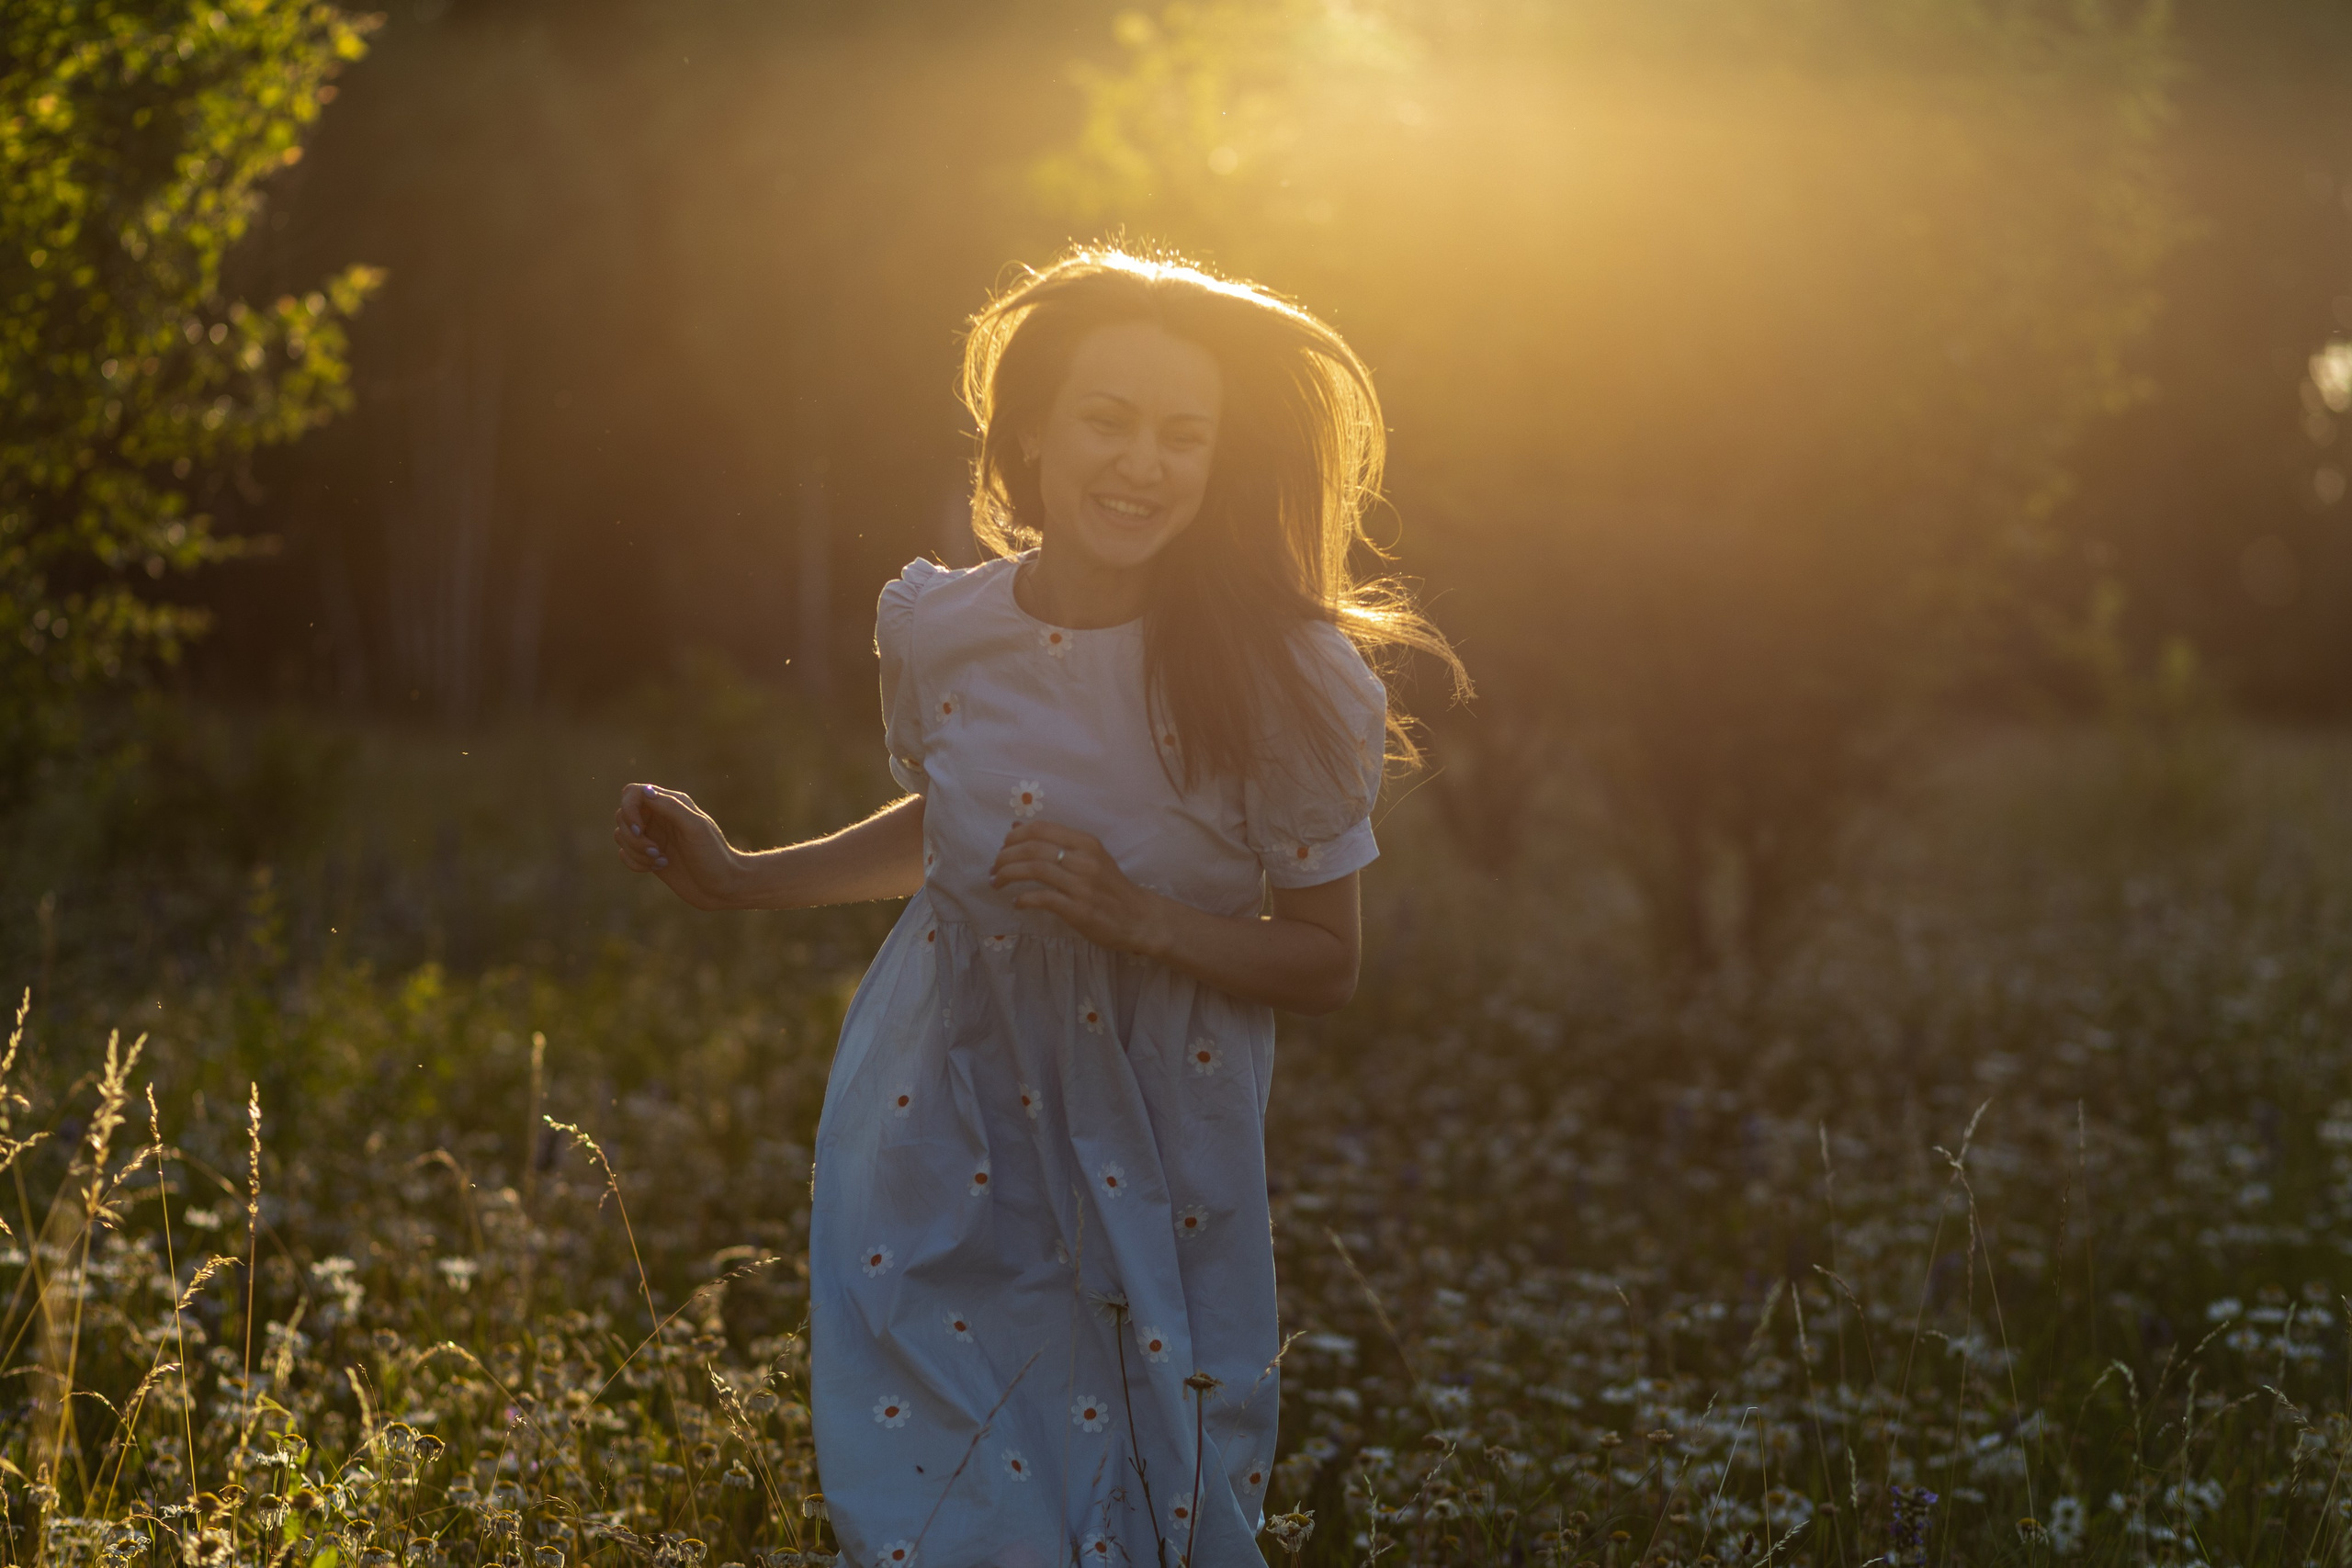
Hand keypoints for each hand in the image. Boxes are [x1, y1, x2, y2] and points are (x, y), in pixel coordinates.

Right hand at [612, 783, 739, 910]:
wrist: (723, 887)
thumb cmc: (713, 855)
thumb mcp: (695, 827)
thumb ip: (670, 807)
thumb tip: (646, 792)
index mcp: (671, 804)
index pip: (633, 793)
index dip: (628, 810)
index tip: (640, 829)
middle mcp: (659, 817)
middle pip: (622, 816)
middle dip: (633, 836)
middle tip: (656, 850)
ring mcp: (654, 837)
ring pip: (621, 836)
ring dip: (635, 851)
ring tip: (661, 860)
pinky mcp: (649, 857)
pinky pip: (624, 854)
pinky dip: (634, 863)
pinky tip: (657, 868)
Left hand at [989, 821, 1170, 956]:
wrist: (1139, 918)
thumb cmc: (1111, 887)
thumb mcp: (1089, 857)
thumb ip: (1057, 843)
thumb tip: (1016, 828)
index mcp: (1086, 842)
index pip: (1041, 829)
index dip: (1015, 837)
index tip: (1003, 848)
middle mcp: (1084, 859)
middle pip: (1032, 848)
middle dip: (1005, 857)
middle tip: (994, 869)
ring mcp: (1082, 885)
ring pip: (1034, 869)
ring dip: (1007, 875)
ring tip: (997, 883)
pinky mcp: (1079, 910)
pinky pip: (1043, 898)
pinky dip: (1024, 899)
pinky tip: (1017, 903)